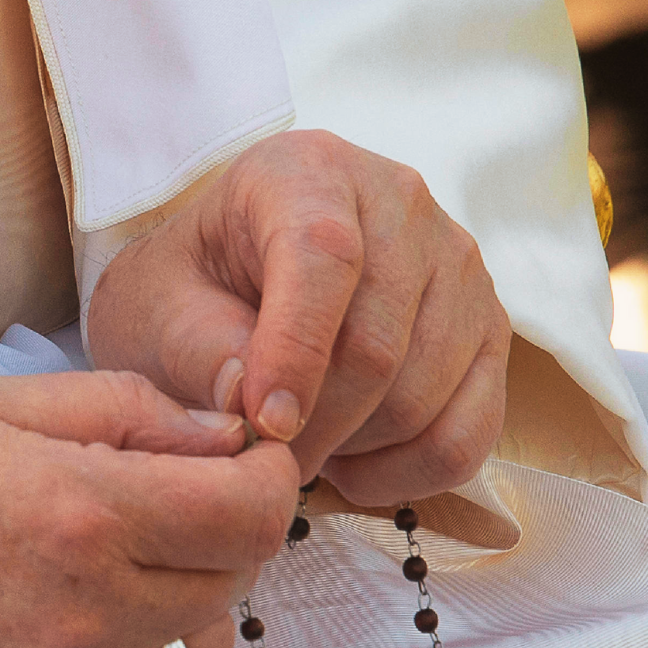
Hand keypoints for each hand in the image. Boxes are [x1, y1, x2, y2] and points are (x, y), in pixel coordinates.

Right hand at [0, 370, 298, 647]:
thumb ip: (124, 415)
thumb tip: (223, 439)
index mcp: (77, 517)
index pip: (253, 515)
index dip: (262, 476)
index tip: (236, 460)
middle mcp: (81, 623)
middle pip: (231, 587)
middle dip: (213, 534)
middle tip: (147, 497)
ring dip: (170, 605)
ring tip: (90, 561)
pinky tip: (50, 621)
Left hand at [87, 130, 509, 504]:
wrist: (230, 288)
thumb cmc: (190, 296)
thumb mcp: (159, 312)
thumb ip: (199, 351)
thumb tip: (253, 405)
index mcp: (308, 173)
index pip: (324, 257)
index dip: (295, 354)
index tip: (264, 427)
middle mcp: (401, 202)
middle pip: (378, 347)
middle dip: (314, 429)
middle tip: (263, 464)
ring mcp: (458, 266)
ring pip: (422, 398)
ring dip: (354, 451)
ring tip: (302, 446)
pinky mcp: (488, 329)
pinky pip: (469, 431)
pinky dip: (407, 474)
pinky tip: (354, 463)